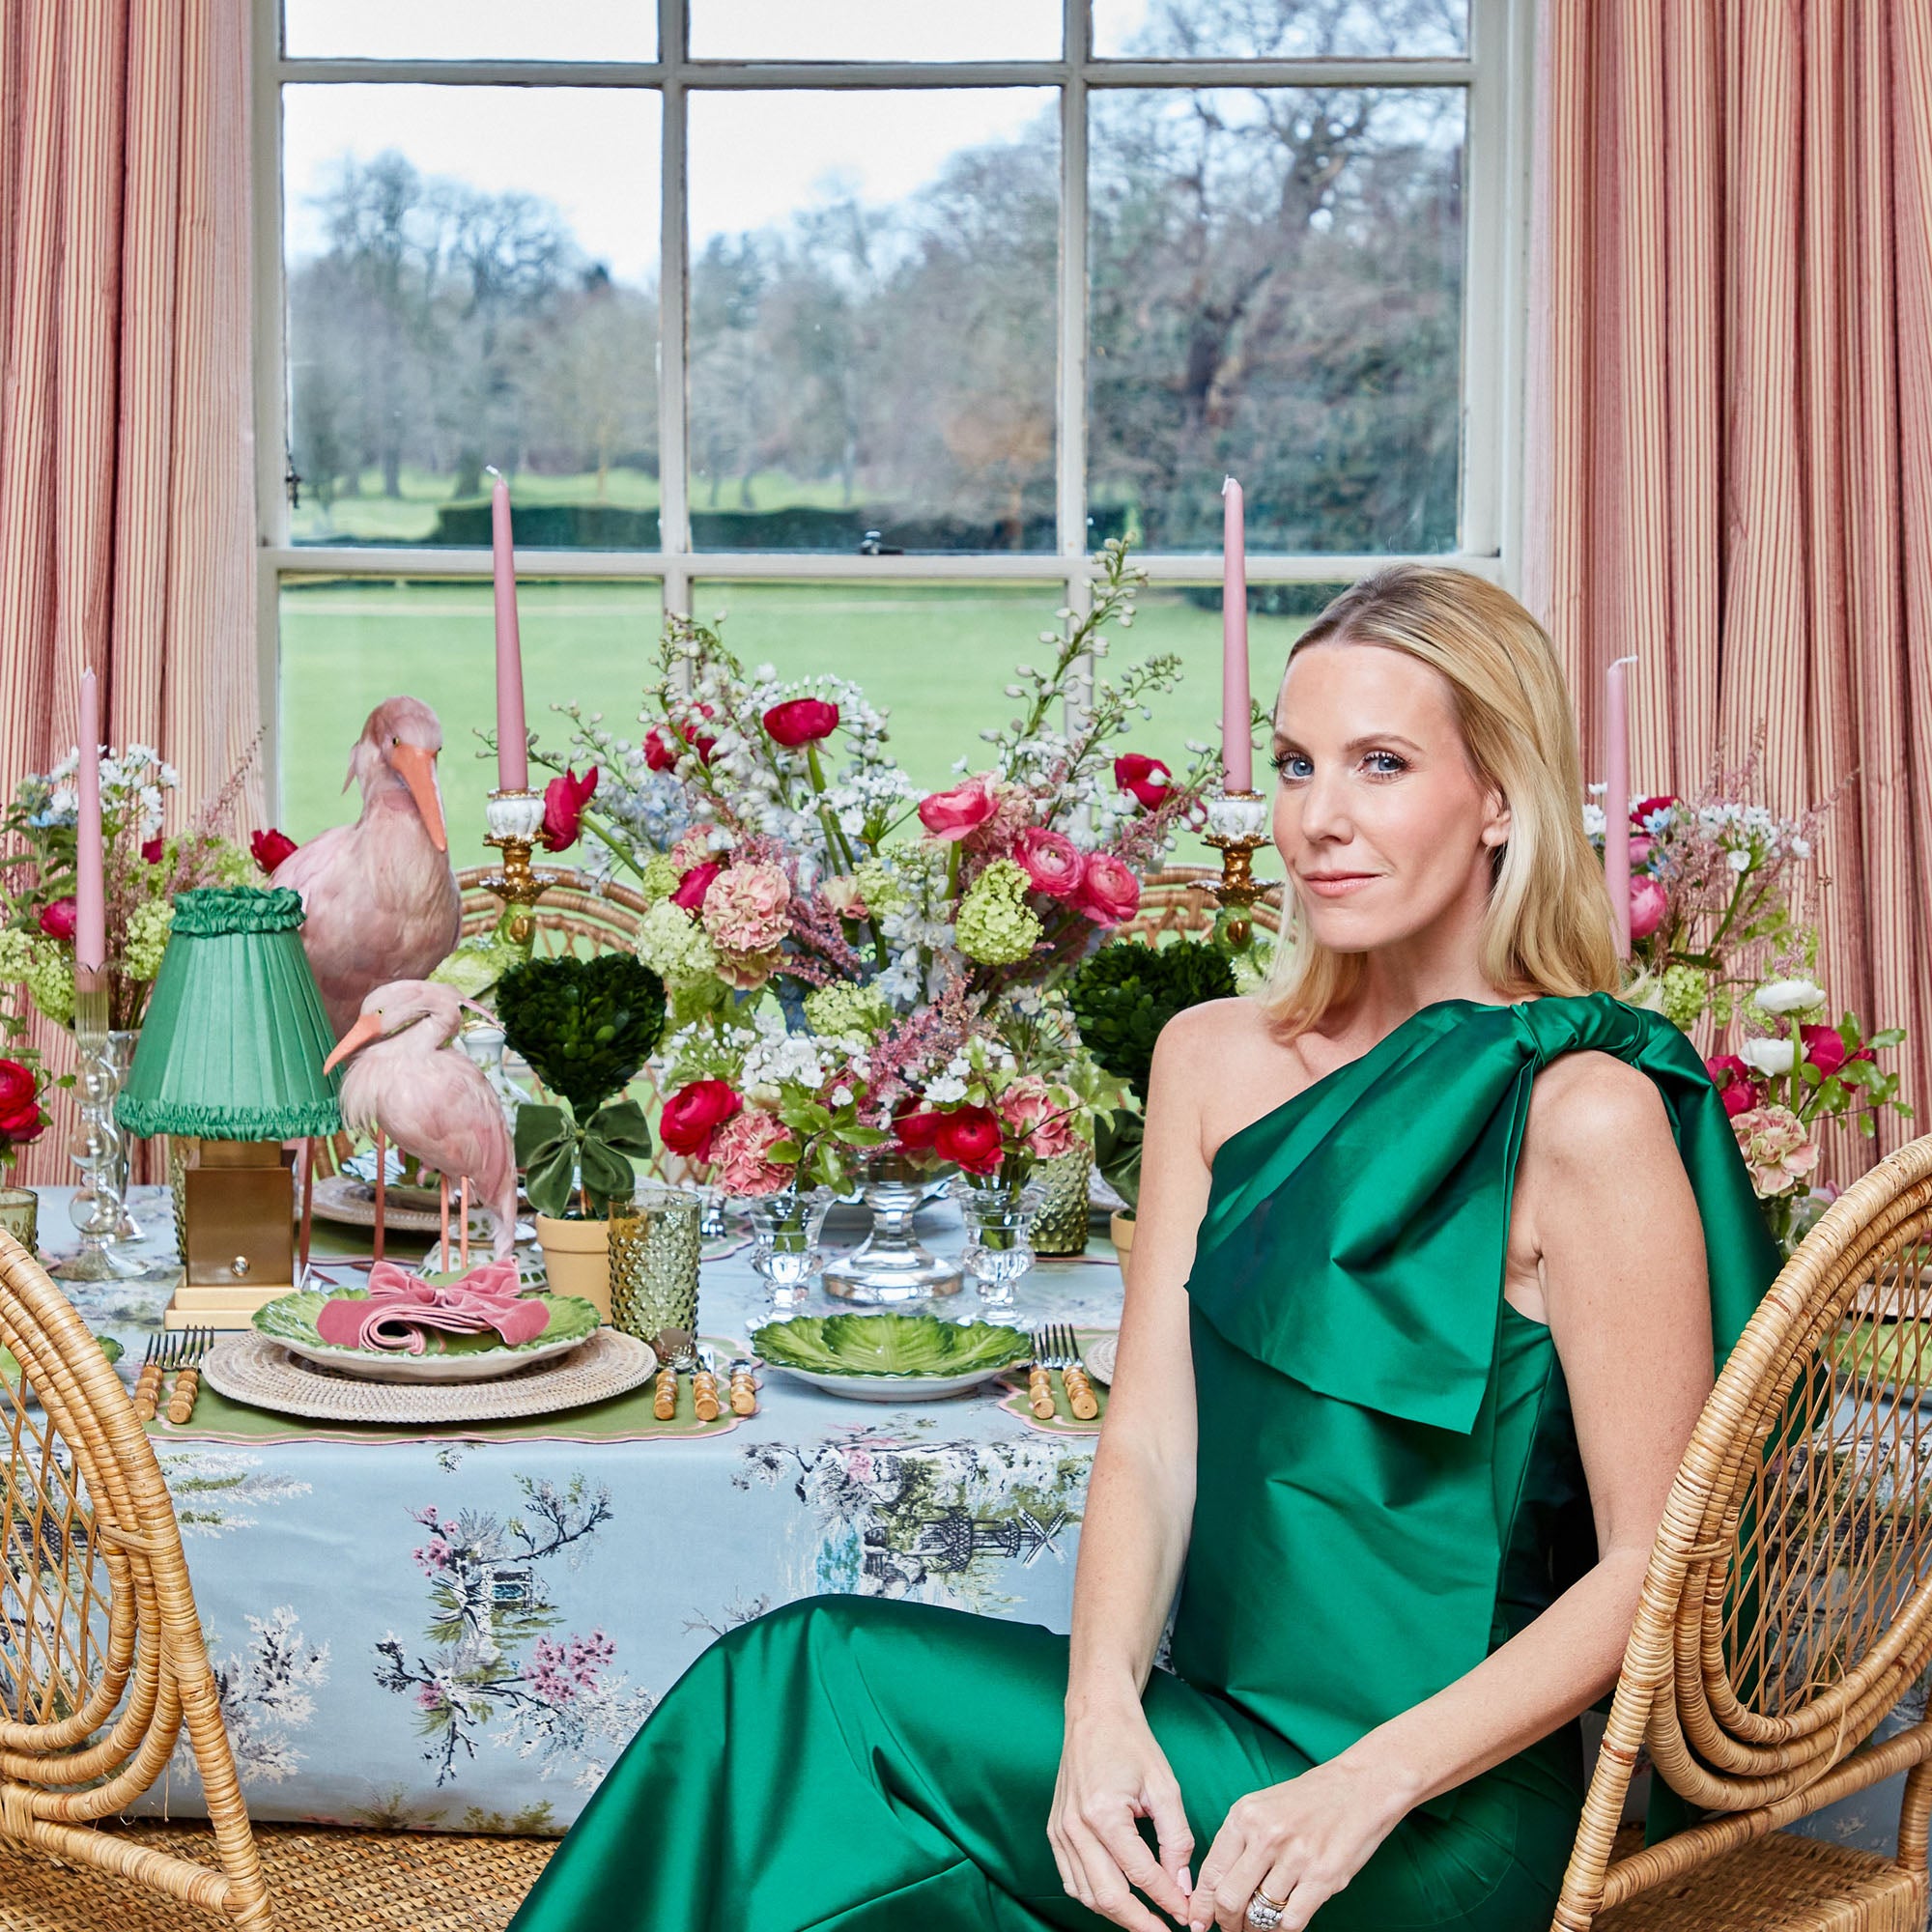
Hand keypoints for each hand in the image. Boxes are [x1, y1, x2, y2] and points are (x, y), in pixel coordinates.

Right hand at [1049, 1693, 1194, 1930]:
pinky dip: (1094, 1897)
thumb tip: (1182, 1886)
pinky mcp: (1055, 1830)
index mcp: (1104, 1814)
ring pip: (1087, 1894)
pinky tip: (1117, 1900)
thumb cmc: (1131, 1743)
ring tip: (1146, 1920)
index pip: (1141, 1875)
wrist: (1095, 1713)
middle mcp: (1076, 1827)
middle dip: (1141, 1922)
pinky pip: (1071, 1880)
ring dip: (1117, 1914)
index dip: (1168, 1901)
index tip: (1188, 1916)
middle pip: (1109, 1896)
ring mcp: (1060, 1830)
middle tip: (1166, 1931)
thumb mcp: (1165, 1787)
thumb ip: (1176, 1840)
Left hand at [1189, 1754, 1410, 1931]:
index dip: (1202, 1905)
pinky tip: (1283, 1921)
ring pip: (1260, 1914)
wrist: (1360, 1785)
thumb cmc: (1310, 1799)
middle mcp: (1266, 1835)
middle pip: (1230, 1899)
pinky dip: (1283, 1929)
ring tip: (1258, 1926)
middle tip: (1230, 1929)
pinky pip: (1291, 1921)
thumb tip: (1216, 1887)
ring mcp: (1295, 1857)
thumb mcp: (1263, 1807)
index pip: (1212, 1871)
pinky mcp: (1323, 1877)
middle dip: (1226, 1923)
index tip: (1198, 1923)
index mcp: (1244, 1815)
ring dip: (1255, 1929)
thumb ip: (1240, 1842)